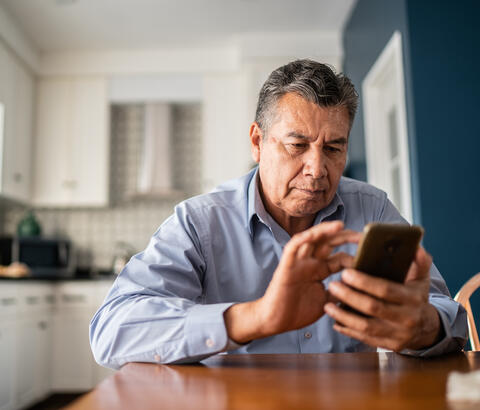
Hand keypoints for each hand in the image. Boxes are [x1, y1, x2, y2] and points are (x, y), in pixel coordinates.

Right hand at [224, 221, 360, 343]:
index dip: (355, 255)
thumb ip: (340, 292)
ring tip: (341, 226)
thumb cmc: (298, 312)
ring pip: (312, 239)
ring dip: (325, 231)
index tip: (371, 256)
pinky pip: (293, 247)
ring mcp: (298, 262)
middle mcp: (311, 262)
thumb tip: (361, 288)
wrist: (276, 322)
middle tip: (362, 237)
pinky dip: (303, 238)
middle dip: (345, 237)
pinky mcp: (286, 265)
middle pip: (329, 243)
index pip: (340, 257)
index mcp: (320, 270)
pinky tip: (314, 233)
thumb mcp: (327, 301)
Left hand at [325, 247, 441, 350]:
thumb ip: (419, 261)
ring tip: (327, 305)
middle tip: (332, 285)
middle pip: (373, 307)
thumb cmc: (416, 297)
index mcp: (412, 298)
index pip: (386, 289)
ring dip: (344, 316)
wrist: (426, 328)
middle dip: (350, 296)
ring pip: (366, 326)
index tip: (346, 273)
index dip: (364, 282)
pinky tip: (335, 321)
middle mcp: (406, 318)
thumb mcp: (421, 278)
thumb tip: (415, 246)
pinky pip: (365, 339)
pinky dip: (348, 330)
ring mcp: (398, 334)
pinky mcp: (389, 345)